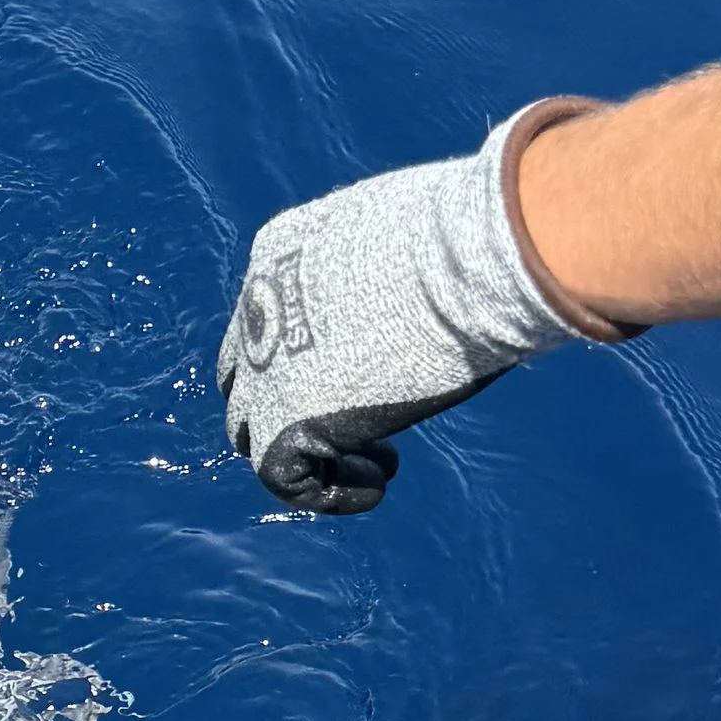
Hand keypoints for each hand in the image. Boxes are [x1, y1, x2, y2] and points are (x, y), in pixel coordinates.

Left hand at [218, 100, 628, 511]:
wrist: (472, 258)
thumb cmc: (472, 233)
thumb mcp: (415, 229)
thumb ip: (395, 263)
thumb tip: (443, 278)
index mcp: (278, 252)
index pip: (266, 317)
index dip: (301, 353)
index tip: (363, 366)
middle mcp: (256, 308)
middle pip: (247, 378)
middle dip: (294, 405)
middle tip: (365, 422)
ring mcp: (265, 367)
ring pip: (255, 432)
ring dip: (313, 454)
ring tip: (382, 461)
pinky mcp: (286, 420)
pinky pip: (285, 478)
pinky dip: (328, 491)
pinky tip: (377, 486)